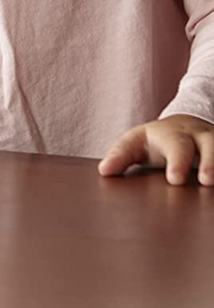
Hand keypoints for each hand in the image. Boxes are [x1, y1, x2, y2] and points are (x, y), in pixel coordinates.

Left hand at [98, 114, 213, 184]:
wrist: (185, 126)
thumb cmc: (156, 141)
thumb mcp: (136, 143)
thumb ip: (121, 156)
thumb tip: (104, 172)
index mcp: (172, 135)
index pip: (174, 146)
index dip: (176, 162)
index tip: (175, 180)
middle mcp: (198, 137)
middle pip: (207, 145)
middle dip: (208, 162)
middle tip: (205, 181)